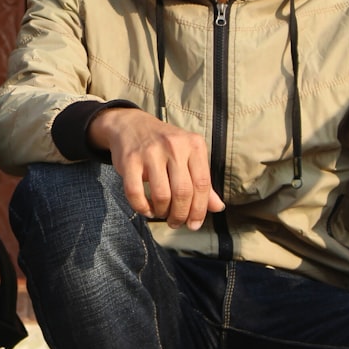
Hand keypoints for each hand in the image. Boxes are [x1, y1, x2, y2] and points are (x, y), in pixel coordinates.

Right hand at [89, 107, 224, 227]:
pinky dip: (142, 207)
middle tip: (176, 222)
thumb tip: (218, 208)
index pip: (202, 184)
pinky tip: (146, 208)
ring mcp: (151, 152)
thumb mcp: (188, 155)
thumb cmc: (164, 144)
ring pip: (162, 195)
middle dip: (180, 215)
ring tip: (161, 213)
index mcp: (194, 145)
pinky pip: (135, 192)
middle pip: (183, 192)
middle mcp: (174, 146)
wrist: (131, 125)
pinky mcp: (130, 160)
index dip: (200, 209)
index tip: (194, 224)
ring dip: (162, 212)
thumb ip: (202, 180)